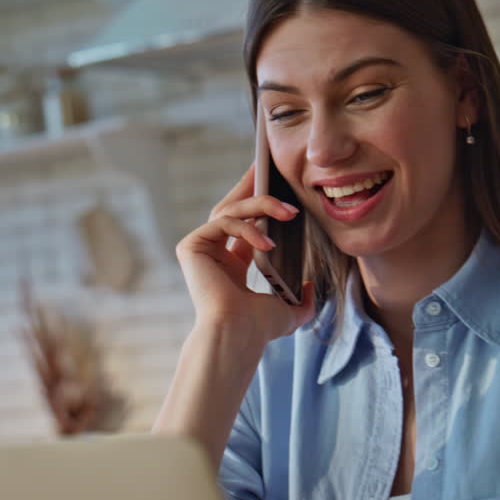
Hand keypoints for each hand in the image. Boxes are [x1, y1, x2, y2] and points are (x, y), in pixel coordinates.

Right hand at [175, 163, 316, 353]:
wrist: (239, 335)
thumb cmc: (258, 328)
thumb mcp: (289, 311)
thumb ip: (302, 299)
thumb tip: (309, 287)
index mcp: (231, 264)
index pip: (245, 222)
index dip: (259, 200)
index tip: (274, 179)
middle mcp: (213, 252)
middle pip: (232, 206)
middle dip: (252, 185)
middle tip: (268, 165)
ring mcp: (200, 248)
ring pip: (230, 211)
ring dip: (261, 205)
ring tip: (290, 210)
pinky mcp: (191, 246)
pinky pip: (223, 223)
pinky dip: (247, 228)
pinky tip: (268, 242)